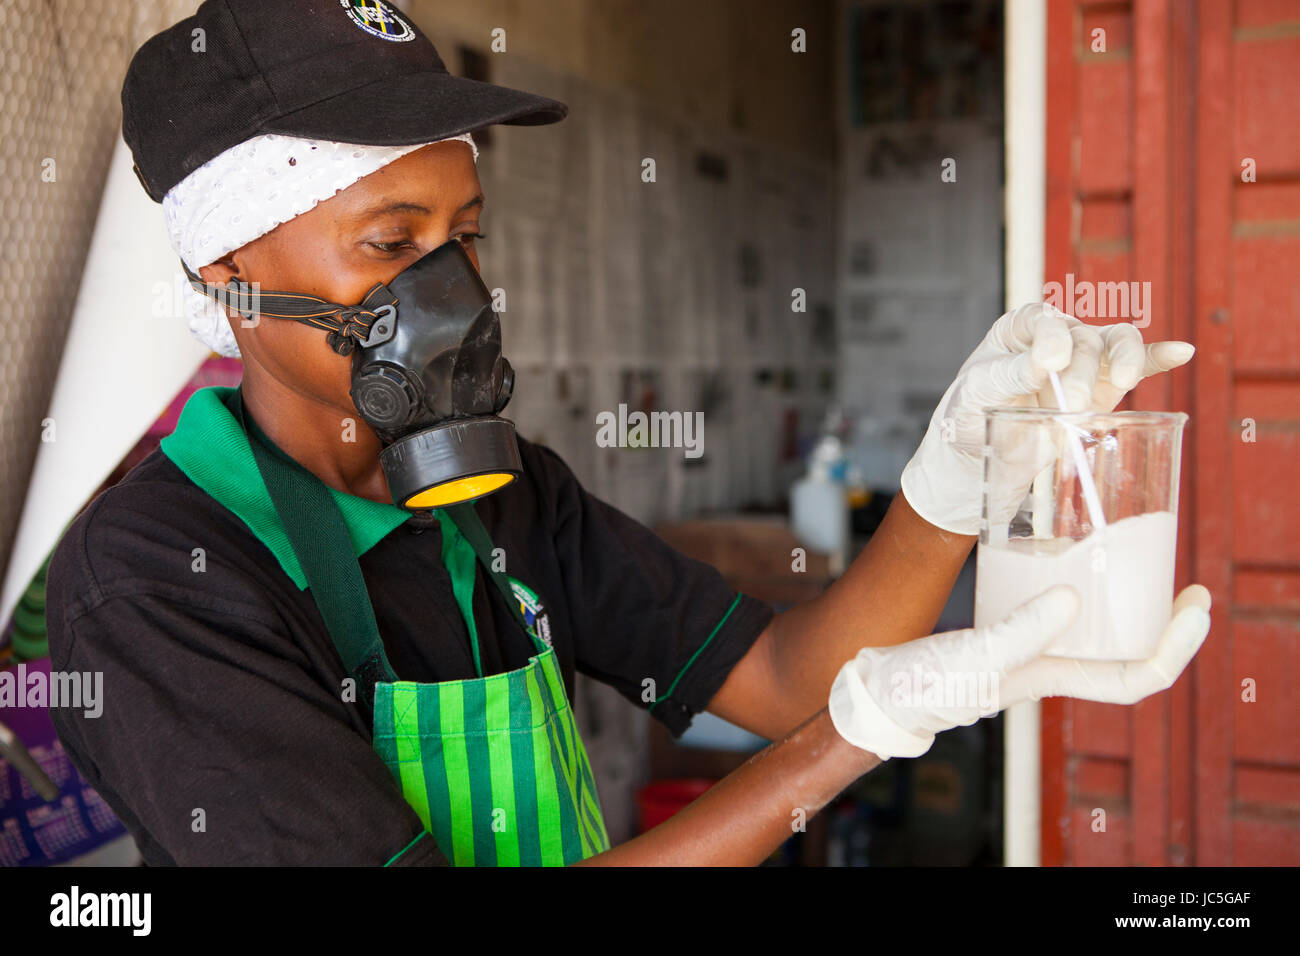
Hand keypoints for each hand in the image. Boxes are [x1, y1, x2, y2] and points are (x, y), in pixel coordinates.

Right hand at [827, 583, 1210, 758]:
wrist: (877, 688)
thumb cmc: (924, 686)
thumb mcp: (977, 657)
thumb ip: (1023, 630)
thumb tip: (1075, 599)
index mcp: (1053, 679)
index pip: (1136, 676)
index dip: (1176, 646)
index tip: (1197, 605)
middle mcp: (1049, 665)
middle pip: (1126, 649)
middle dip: (1161, 620)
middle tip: (1182, 581)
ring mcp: (1027, 647)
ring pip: (1093, 628)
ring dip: (1121, 601)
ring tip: (1134, 563)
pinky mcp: (1002, 629)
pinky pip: (1052, 606)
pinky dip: (1069, 582)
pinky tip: (1060, 555)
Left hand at [899, 302, 1195, 535]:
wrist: (979, 456)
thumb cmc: (970, 415)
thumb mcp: (977, 392)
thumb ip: (1010, 373)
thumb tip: (1047, 360)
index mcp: (1019, 329)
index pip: (1043, 318)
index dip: (1051, 335)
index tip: (1049, 363)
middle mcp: (1055, 337)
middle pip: (1081, 338)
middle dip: (1079, 369)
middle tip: (1066, 403)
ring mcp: (1083, 362)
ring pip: (1114, 345)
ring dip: (1122, 361)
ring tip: (1121, 381)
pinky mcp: (1103, 388)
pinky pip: (1137, 366)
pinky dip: (1158, 357)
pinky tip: (1181, 352)